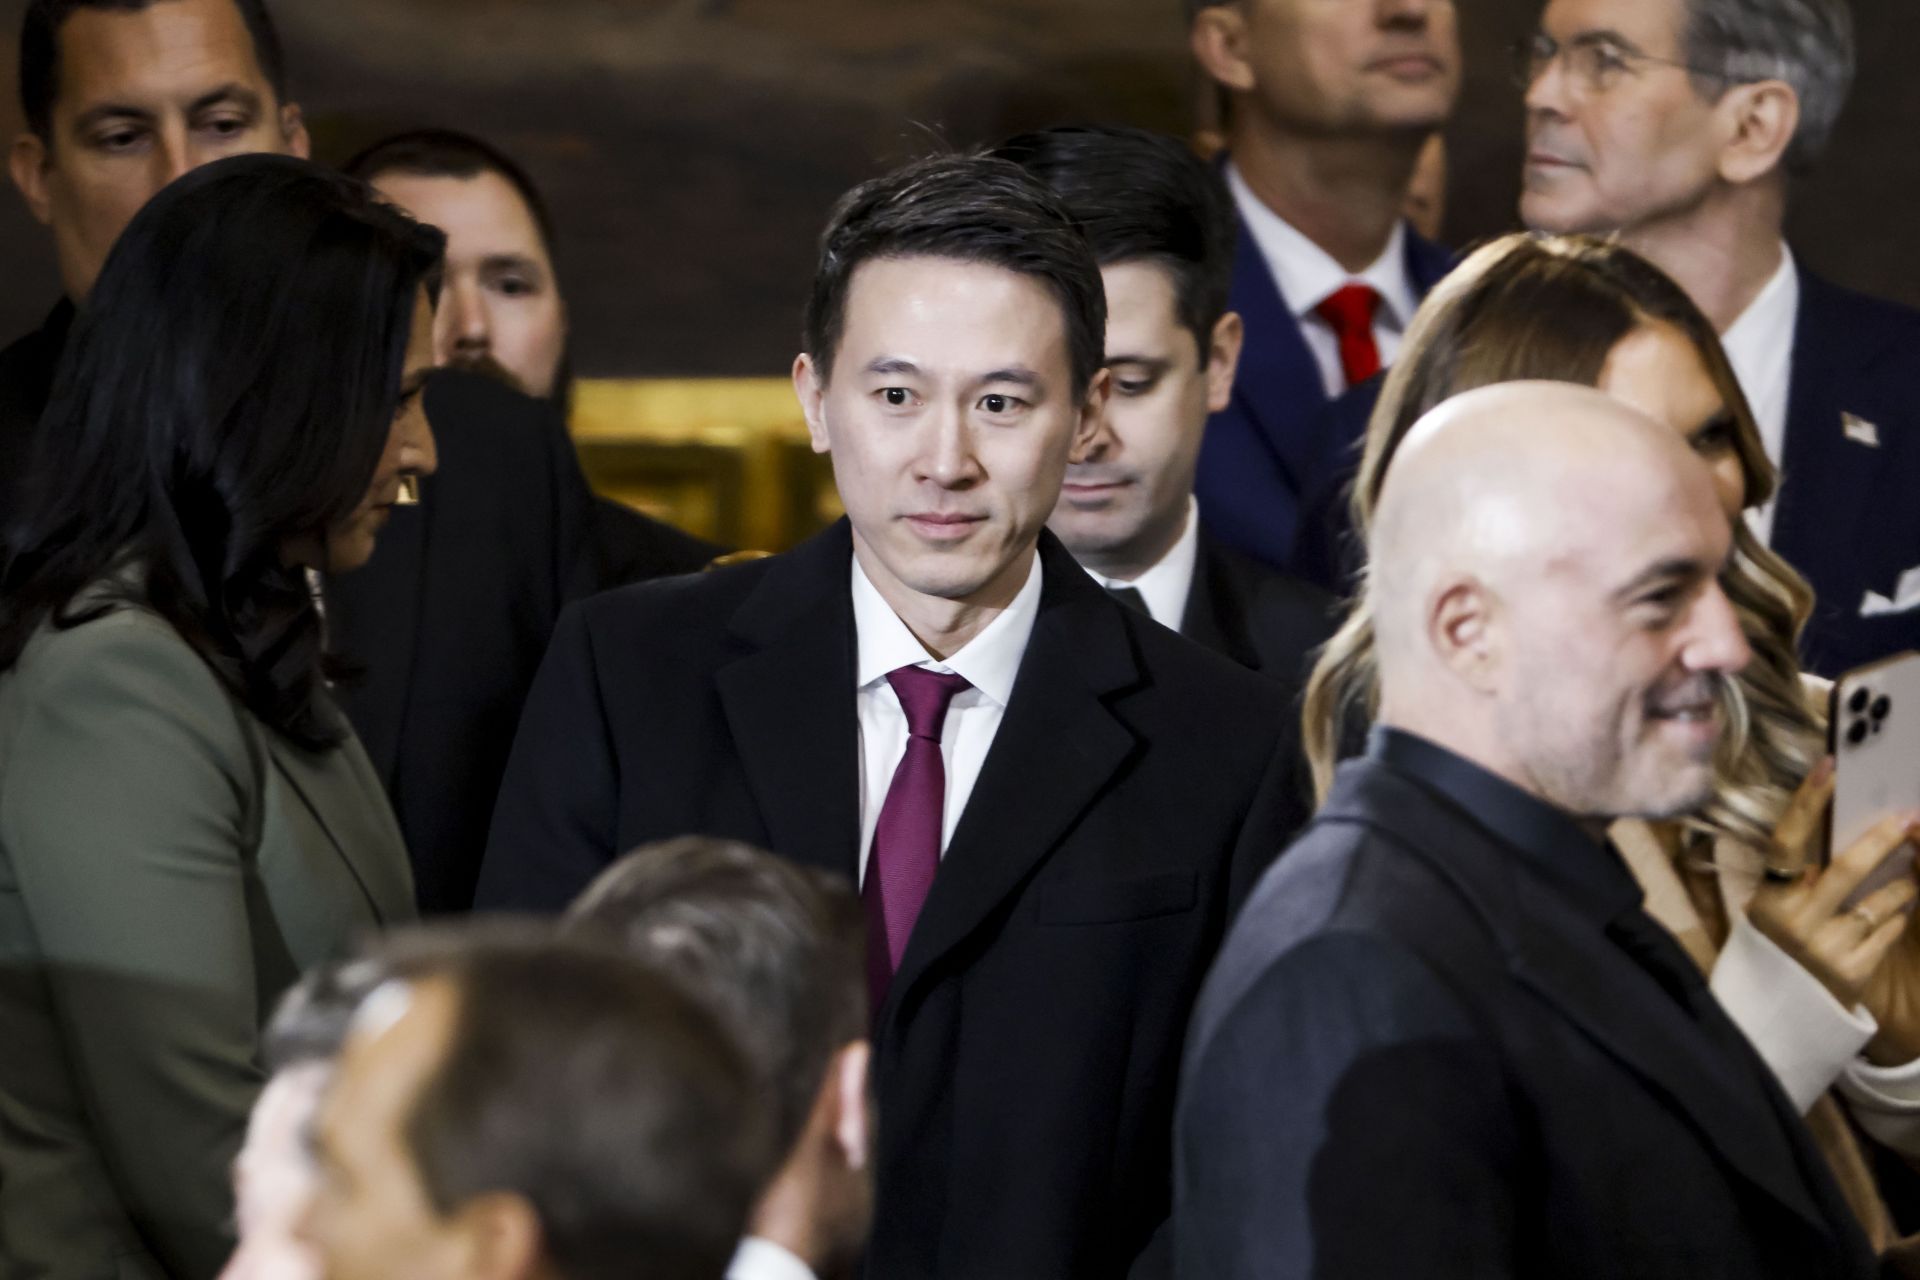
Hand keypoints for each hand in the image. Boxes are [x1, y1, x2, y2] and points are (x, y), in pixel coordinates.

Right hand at [1746, 759, 1919, 1018]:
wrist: (1783, 1009)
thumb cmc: (1782, 944)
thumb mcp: (1778, 908)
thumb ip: (1799, 877)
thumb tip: (1837, 826)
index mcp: (1769, 899)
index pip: (1787, 842)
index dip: (1807, 803)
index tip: (1829, 768)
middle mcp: (1794, 922)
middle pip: (1847, 868)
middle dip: (1882, 840)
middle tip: (1907, 818)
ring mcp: (1825, 948)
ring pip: (1880, 901)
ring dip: (1904, 881)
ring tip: (1914, 866)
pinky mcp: (1854, 971)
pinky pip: (1889, 929)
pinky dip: (1898, 915)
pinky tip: (1898, 910)